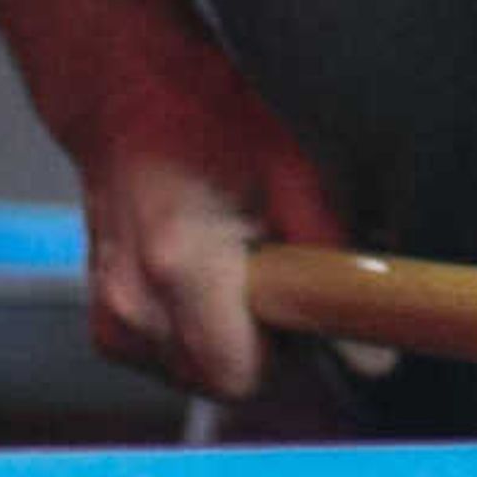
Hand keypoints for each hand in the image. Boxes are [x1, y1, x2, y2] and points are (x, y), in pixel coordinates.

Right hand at [73, 55, 346, 399]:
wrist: (130, 95)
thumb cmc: (215, 120)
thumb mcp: (297, 173)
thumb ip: (334, 260)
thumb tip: (372, 350)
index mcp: (182, 265)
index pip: (242, 375)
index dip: (290, 354)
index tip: (311, 313)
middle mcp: (134, 300)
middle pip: (219, 382)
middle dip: (262, 350)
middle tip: (283, 286)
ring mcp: (110, 312)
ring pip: (192, 375)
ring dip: (229, 344)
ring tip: (247, 277)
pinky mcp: (104, 318)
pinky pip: (164, 359)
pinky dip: (197, 336)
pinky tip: (215, 285)